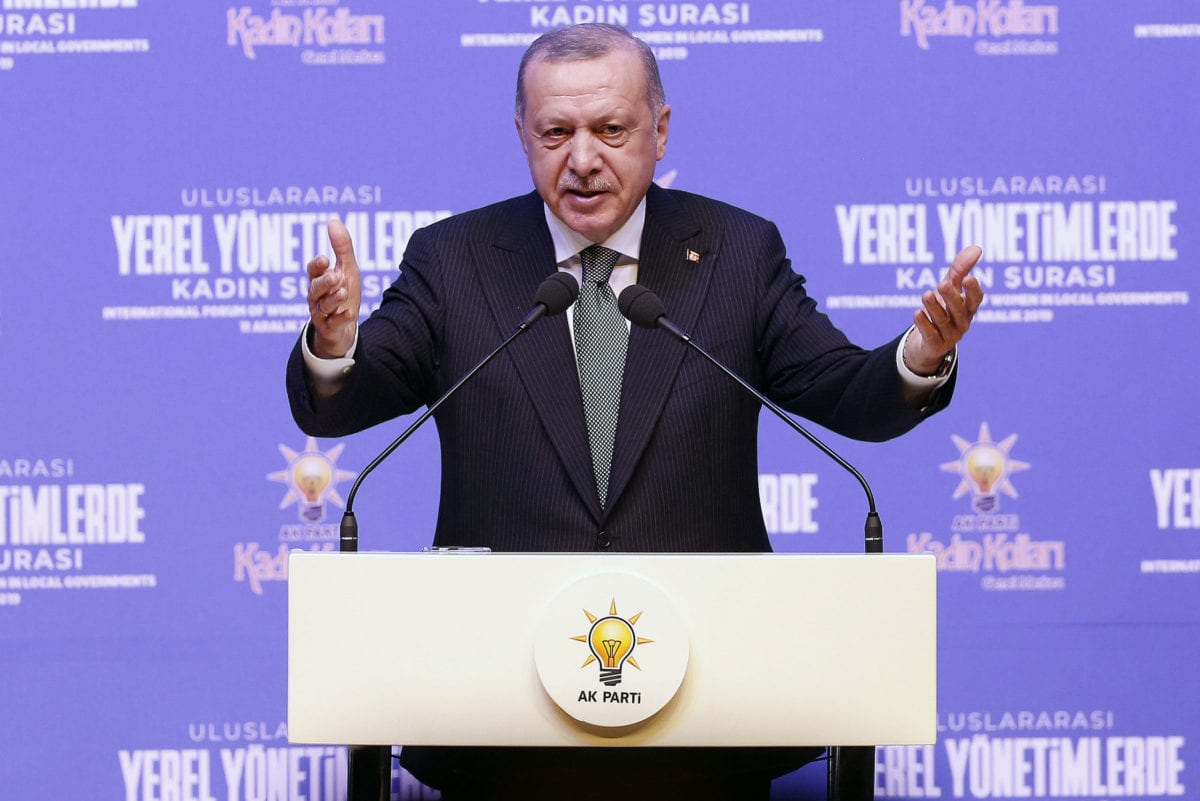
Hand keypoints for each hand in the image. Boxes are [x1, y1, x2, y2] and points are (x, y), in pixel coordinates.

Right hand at [306, 219, 361, 358]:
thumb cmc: (343, 293)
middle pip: (315, 289)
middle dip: (324, 282)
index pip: (313, 271)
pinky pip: (333, 324)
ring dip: (333, 299)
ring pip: (323, 306)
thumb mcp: (347, 269)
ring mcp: (322, 314)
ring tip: (343, 291)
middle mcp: (317, 297)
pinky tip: (350, 313)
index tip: (325, 259)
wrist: (344, 327)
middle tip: (335, 276)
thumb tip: (333, 220)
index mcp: (319, 280)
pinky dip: (341, 319)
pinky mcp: (329, 329)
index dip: (317, 266)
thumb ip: (341, 247)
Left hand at [904, 245, 984, 374]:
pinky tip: (917, 313)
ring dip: (934, 308)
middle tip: (942, 284)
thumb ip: (960, 269)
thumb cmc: (943, 309)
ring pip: (942, 321)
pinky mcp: (935, 345)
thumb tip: (976, 248)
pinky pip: (930, 335)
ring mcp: (949, 335)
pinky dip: (924, 324)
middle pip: (958, 310)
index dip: (973, 290)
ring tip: (926, 294)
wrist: (928, 343)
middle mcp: (962, 322)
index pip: (975, 299)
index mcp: (968, 308)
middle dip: (951, 297)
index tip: (969, 278)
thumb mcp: (950, 288)